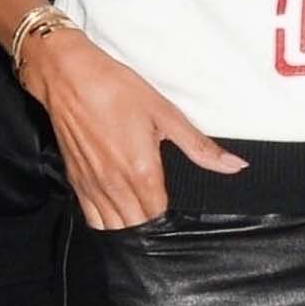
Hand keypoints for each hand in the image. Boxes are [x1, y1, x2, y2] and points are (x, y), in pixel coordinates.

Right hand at [20, 29, 246, 229]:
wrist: (69, 77)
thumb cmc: (117, 90)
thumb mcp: (165, 114)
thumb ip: (200, 147)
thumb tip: (235, 165)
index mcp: (141, 173)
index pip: (160, 216)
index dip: (170, 217)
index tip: (176, 205)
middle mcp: (115, 186)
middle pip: (138, 227)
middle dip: (152, 225)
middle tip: (161, 209)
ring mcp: (93, 186)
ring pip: (113, 228)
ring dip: (129, 226)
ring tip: (141, 215)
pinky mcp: (76, 181)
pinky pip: (92, 218)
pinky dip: (106, 221)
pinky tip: (116, 211)